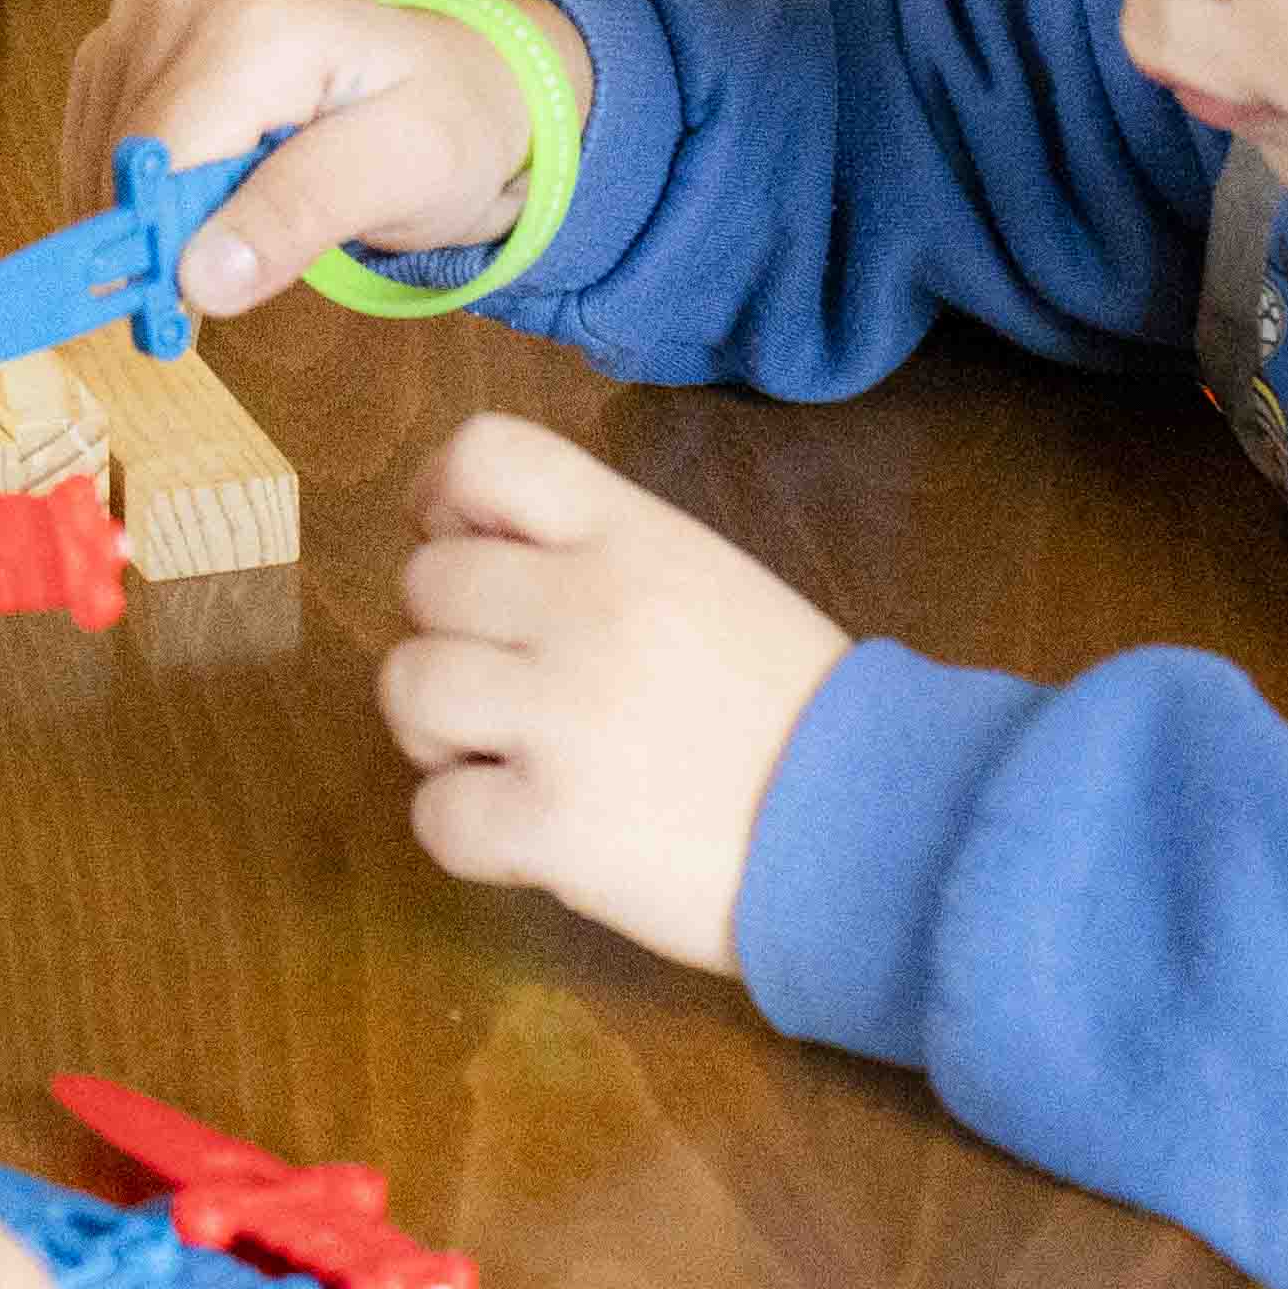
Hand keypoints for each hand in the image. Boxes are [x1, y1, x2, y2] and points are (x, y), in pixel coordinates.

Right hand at [60, 0, 588, 319]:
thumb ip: (302, 216)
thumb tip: (196, 278)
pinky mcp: (129, 35)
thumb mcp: (404, 175)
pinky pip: (95, 138)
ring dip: (146, 215)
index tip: (177, 315)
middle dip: (158, 236)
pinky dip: (132, 190)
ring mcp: (150, 8)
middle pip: (120, 156)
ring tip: (235, 222)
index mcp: (254, 20)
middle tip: (218, 284)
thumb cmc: (441, 123)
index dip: (154, 244)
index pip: (158, 154)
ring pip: (97, 154)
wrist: (451, 76)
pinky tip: (203, 193)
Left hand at [380, 415, 852, 975]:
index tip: (456, 548)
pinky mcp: (549, 826)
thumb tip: (477, 551)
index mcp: (634, 536)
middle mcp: (587, 606)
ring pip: (407, 687)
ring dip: (439, 734)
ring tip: (510, 762)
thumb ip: (603, 557)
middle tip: (514, 693)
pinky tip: (531, 835)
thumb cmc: (797, 714)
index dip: (441, 499)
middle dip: (451, 640)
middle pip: (425, 584)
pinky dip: (467, 832)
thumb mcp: (711, 584)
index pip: (484, 453)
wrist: (880, 831)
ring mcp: (562, 717)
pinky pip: (433, 815)